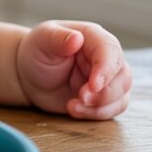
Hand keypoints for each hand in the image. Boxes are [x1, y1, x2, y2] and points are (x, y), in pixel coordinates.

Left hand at [17, 21, 131, 119]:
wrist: (29, 74)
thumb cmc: (36, 52)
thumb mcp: (41, 41)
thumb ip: (58, 38)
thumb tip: (77, 38)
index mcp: (93, 37)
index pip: (110, 50)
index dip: (106, 69)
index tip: (94, 85)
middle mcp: (105, 57)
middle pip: (122, 76)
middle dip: (103, 93)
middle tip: (80, 98)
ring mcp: (108, 78)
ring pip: (121, 95)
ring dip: (100, 106)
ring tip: (72, 107)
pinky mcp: (103, 96)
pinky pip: (113, 108)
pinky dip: (96, 114)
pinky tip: (75, 110)